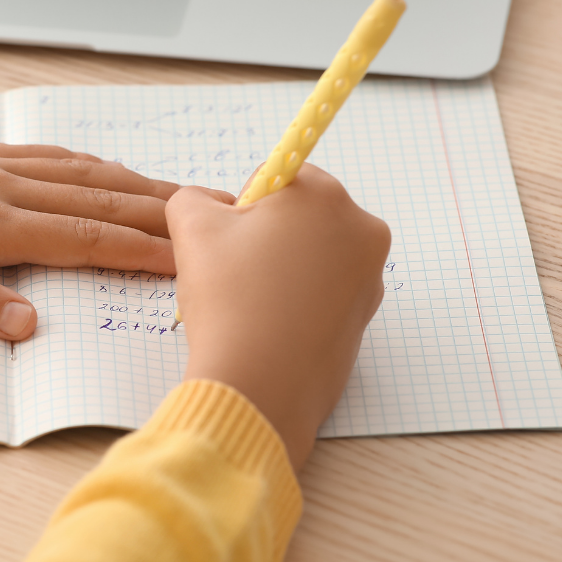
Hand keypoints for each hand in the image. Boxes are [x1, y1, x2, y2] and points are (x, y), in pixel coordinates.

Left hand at [0, 115, 179, 339]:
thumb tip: (30, 328)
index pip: (84, 237)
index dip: (141, 250)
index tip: (193, 260)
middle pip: (97, 199)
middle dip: (160, 213)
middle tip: (216, 218)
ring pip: (79, 173)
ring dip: (133, 184)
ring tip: (178, 195)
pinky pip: (46, 157)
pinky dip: (89, 164)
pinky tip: (99, 167)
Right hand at [166, 165, 390, 470]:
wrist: (258, 386)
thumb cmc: (229, 300)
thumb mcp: (192, 228)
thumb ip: (192, 197)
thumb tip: (204, 203)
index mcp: (325, 196)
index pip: (280, 176)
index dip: (245, 206)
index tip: (231, 240)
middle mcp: (361, 230)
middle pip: (301, 215)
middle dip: (266, 236)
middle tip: (235, 273)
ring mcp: (369, 278)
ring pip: (311, 256)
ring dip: (281, 269)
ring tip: (251, 303)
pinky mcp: (364, 318)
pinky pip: (323, 294)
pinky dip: (297, 301)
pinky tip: (270, 324)